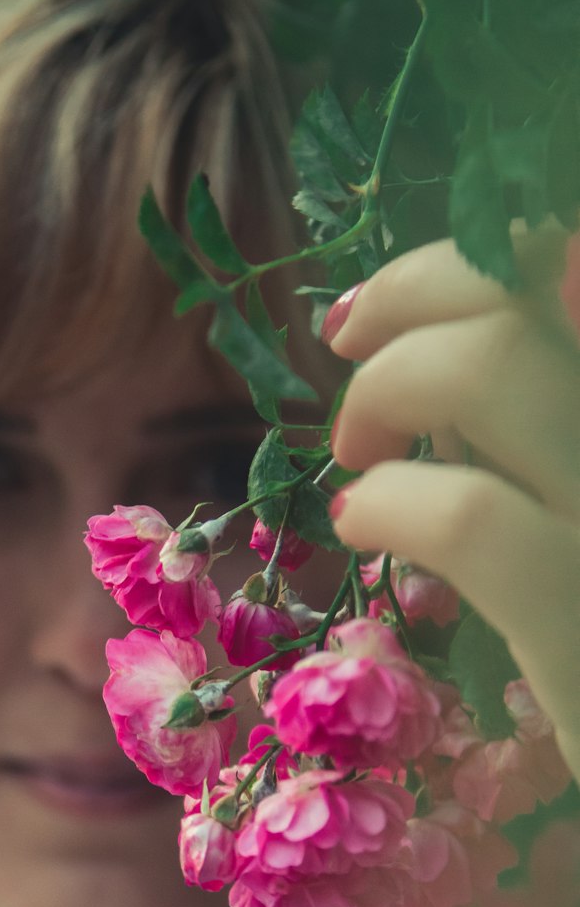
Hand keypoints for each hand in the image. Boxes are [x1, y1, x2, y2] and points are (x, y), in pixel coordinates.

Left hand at [325, 227, 579, 784]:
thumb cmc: (576, 647)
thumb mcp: (553, 526)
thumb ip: (527, 442)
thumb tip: (431, 363)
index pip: (573, 270)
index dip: (468, 259)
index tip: (368, 308)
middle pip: (532, 283)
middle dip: (412, 297)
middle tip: (349, 359)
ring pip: (499, 364)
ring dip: (389, 385)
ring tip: (356, 453)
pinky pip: (470, 518)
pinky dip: (389, 502)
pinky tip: (364, 524)